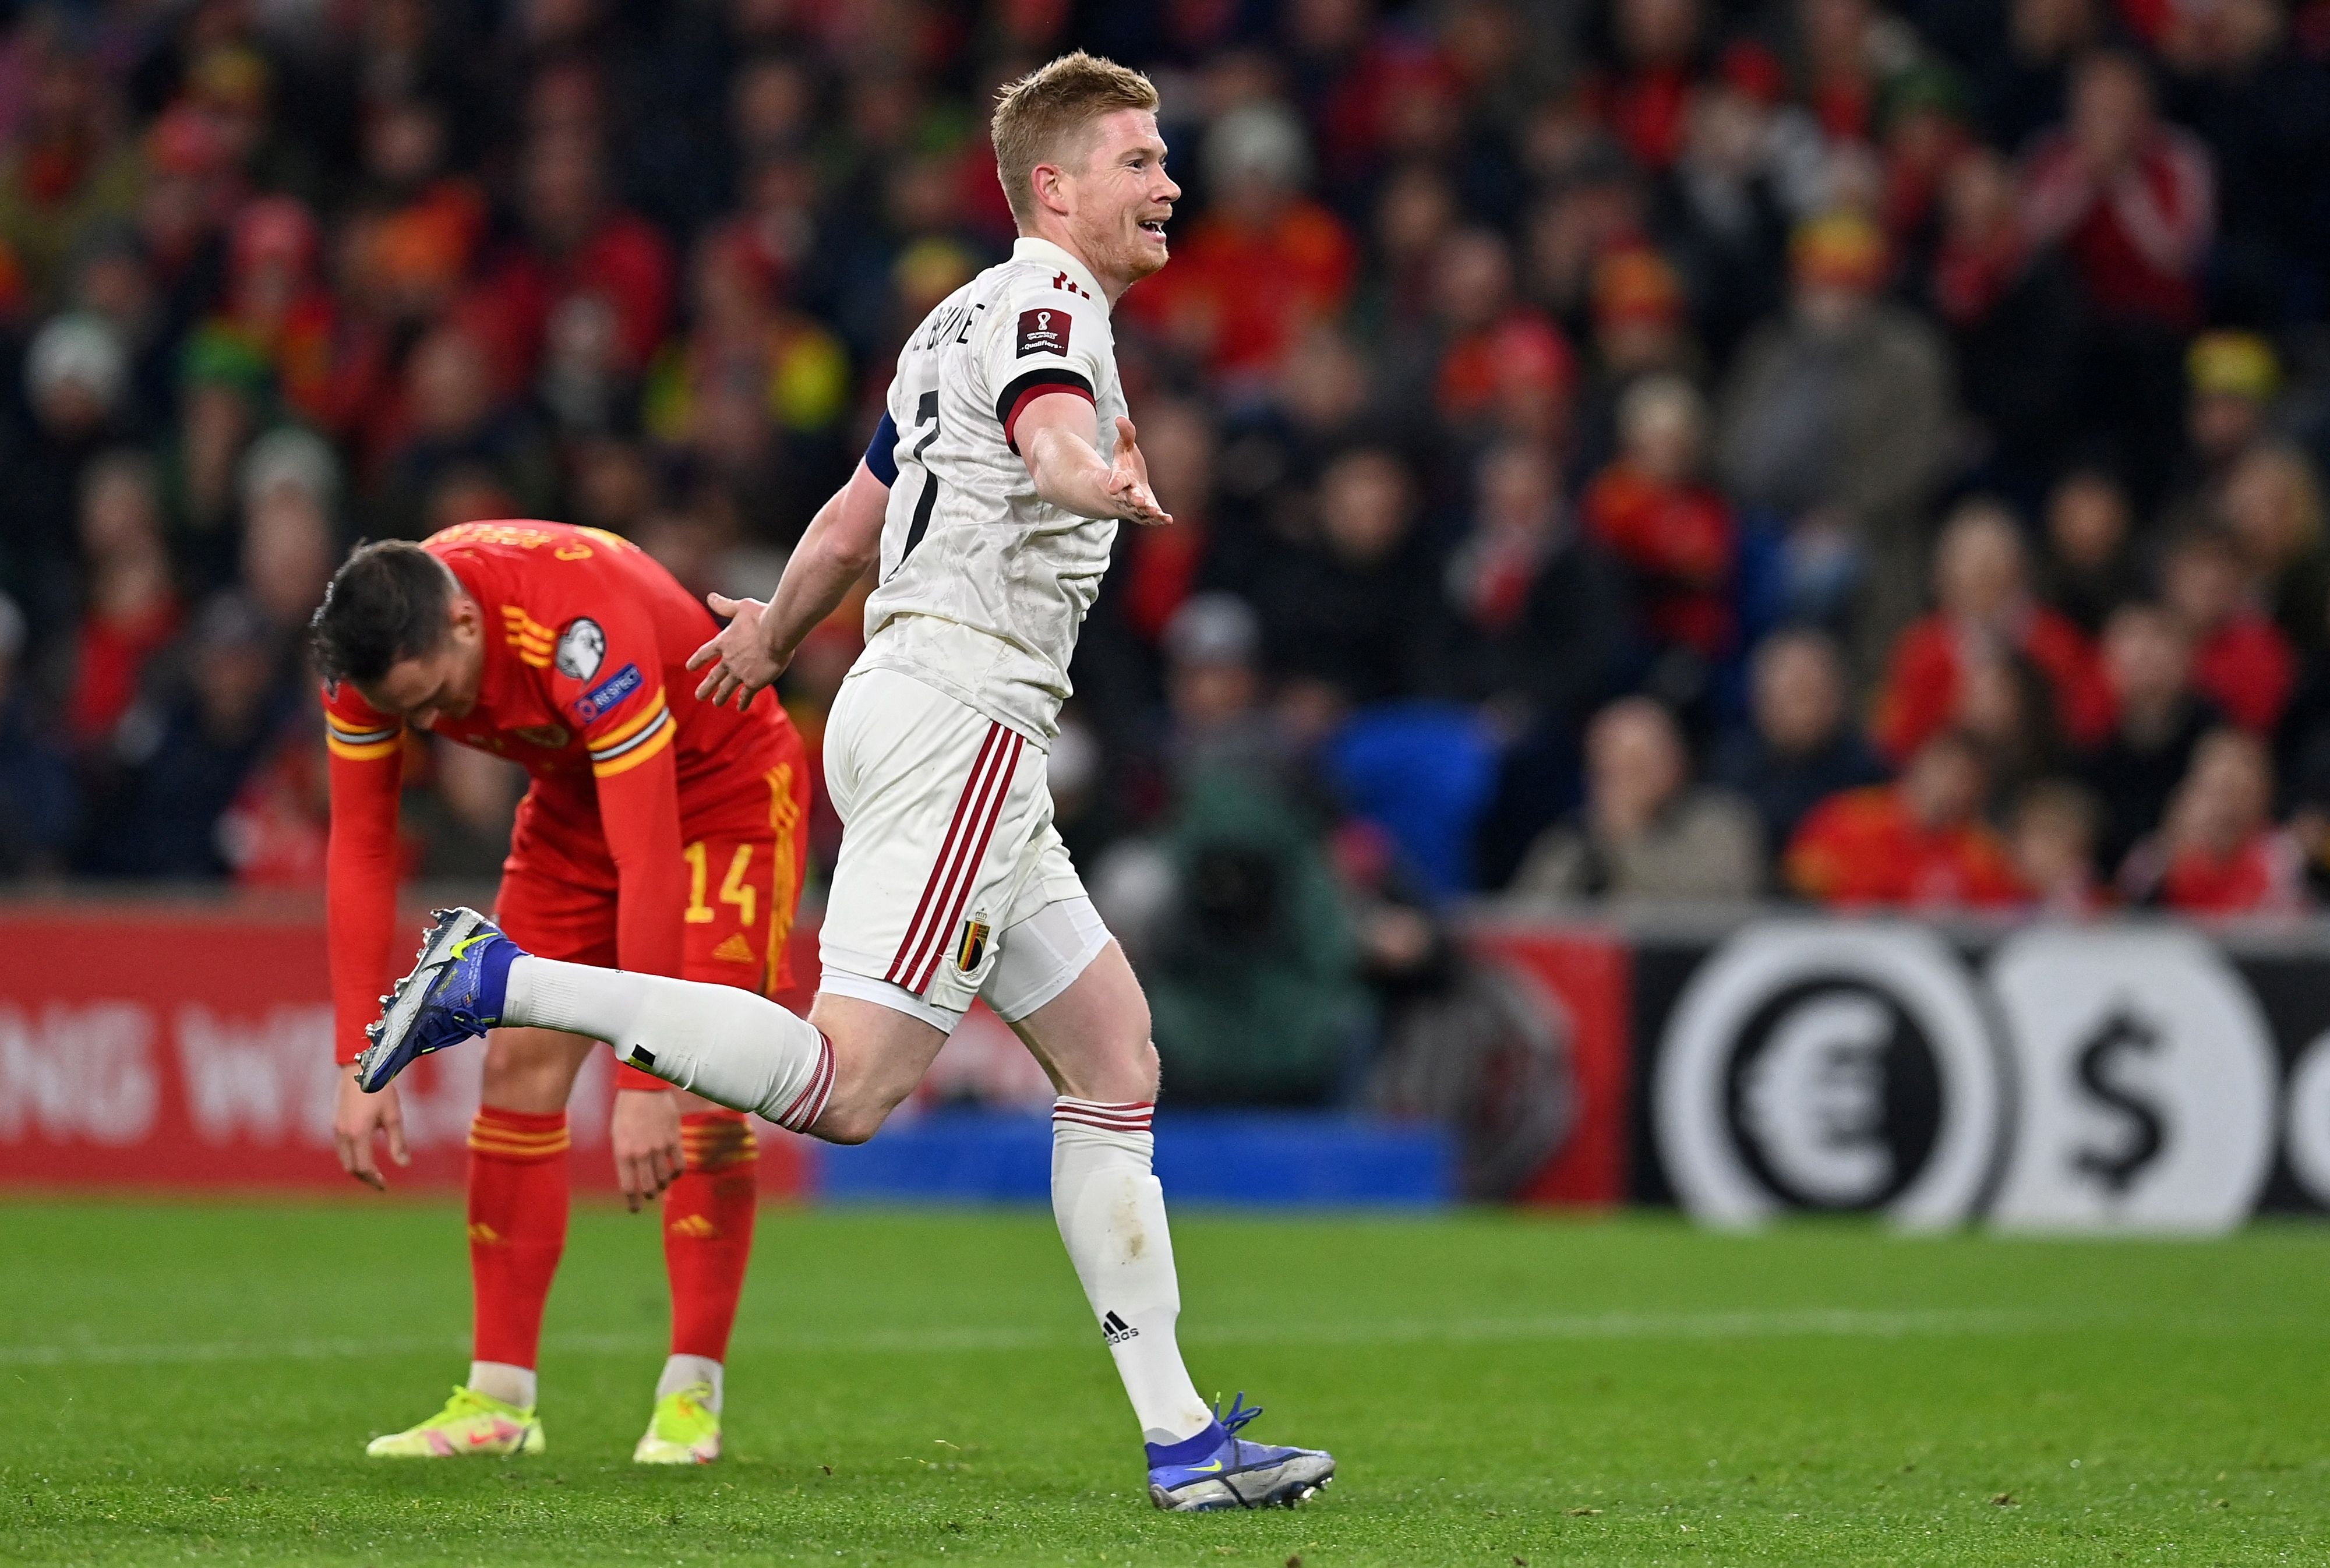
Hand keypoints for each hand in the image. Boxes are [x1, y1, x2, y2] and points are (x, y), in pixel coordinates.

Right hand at [334, 1070, 408, 1190]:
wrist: (360, 1069)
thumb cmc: (381, 1090)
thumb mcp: (393, 1116)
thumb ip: (398, 1142)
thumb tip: (404, 1165)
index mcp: (358, 1134)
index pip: (363, 1167)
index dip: (374, 1180)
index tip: (384, 1186)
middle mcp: (344, 1134)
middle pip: (351, 1167)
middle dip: (365, 1177)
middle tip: (380, 1182)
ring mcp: (337, 1129)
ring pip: (344, 1159)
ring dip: (357, 1168)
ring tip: (373, 1171)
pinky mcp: (336, 1123)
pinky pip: (341, 1148)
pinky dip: (352, 1156)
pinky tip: (365, 1153)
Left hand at [611, 1087, 684, 1212]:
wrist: (644, 1089)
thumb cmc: (626, 1111)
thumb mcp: (617, 1135)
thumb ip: (624, 1156)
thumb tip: (632, 1175)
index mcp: (623, 1153)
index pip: (629, 1187)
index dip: (632, 1202)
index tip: (635, 1209)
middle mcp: (641, 1153)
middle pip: (648, 1187)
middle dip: (648, 1196)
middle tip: (649, 1197)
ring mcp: (659, 1147)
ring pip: (664, 1178)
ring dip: (662, 1185)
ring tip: (661, 1185)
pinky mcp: (674, 1140)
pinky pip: (679, 1165)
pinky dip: (677, 1173)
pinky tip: (674, 1173)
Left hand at [686, 593, 791, 709]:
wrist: (776, 632)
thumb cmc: (761, 616)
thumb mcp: (741, 607)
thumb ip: (725, 605)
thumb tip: (710, 597)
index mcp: (724, 642)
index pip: (705, 653)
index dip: (697, 660)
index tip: (690, 668)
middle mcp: (729, 660)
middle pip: (714, 676)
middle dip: (706, 686)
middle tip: (699, 696)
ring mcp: (740, 673)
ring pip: (727, 688)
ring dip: (721, 697)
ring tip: (716, 703)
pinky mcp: (754, 682)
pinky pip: (746, 695)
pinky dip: (743, 702)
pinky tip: (741, 708)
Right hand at [1102, 417, 1172, 527]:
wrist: (1122, 491)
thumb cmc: (1124, 467)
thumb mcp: (1123, 449)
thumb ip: (1125, 435)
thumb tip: (1120, 418)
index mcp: (1119, 478)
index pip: (1116, 480)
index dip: (1115, 483)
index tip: (1113, 487)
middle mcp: (1126, 494)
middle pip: (1128, 498)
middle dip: (1133, 499)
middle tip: (1139, 501)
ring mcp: (1135, 506)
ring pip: (1140, 511)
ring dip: (1147, 512)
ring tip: (1156, 513)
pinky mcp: (1145, 512)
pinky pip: (1151, 518)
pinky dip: (1158, 520)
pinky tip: (1168, 520)